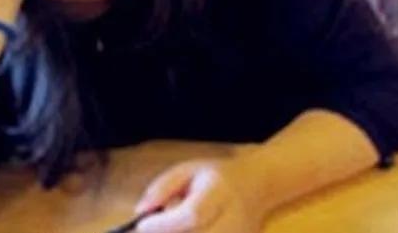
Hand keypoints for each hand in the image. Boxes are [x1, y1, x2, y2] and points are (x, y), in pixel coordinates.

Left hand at [134, 158, 262, 232]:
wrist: (257, 186)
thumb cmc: (216, 177)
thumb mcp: (188, 170)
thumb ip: (162, 188)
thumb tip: (141, 211)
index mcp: (220, 192)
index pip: (192, 215)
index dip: (164, 224)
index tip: (142, 224)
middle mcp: (233, 219)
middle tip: (152, 229)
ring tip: (175, 226)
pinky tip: (190, 230)